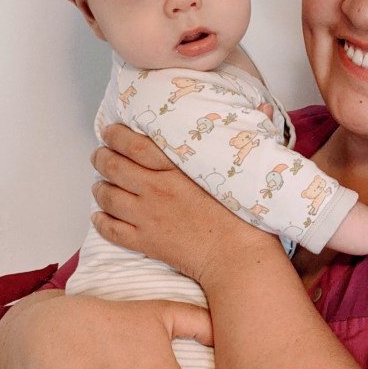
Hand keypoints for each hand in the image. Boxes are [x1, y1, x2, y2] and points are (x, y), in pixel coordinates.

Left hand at [91, 124, 270, 283]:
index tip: (111, 131)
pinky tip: (100, 216)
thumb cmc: (246, 217)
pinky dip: (101, 221)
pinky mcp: (145, 242)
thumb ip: (252, 137)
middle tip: (100, 154)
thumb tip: (268, 110)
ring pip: (107, 196)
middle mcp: (155, 189)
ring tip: (100, 184)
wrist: (237, 257)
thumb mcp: (248, 170)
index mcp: (176, 168)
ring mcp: (147, 216)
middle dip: (101, 158)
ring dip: (99, 188)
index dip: (116, 135)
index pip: (133, 144)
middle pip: (113, 167)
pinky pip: (110, 229)